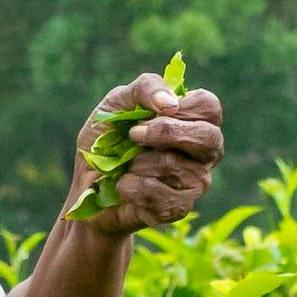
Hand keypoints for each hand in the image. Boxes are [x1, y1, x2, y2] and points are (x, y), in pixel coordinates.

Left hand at [72, 75, 224, 236]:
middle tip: (134, 135)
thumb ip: (145, 89)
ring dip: (139, 162)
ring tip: (126, 165)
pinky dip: (131, 187)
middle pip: (208, 138)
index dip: (181, 108)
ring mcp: (195, 181)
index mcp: (194, 120)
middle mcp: (203, 152)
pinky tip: (123, 186)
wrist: (88, 185)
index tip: (149, 114)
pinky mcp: (179, 208)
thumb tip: (170, 103)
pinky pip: (160, 195)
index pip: (209, 107)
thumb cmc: (108, 139)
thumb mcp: (117, 103)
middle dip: (165, 133)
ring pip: (178, 167)